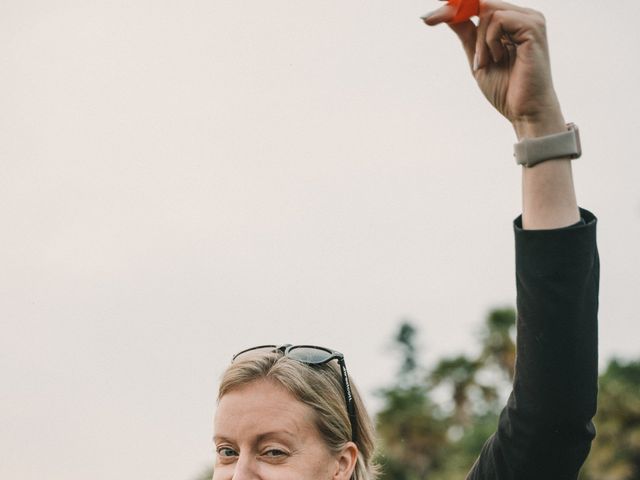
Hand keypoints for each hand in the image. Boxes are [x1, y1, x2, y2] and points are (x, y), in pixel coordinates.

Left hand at [423, 1, 564, 138]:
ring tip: (490, 62)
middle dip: (466, 26)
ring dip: (480, 42)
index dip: (456, 6)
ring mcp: (531, 19)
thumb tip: (444, 13)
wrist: (524, 110)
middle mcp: (524, 16)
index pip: (480, 4)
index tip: (429, 18)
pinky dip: (489, 42)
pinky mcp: (533, 27)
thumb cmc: (506, 89)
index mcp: (513, 22)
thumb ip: (466, 33)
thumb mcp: (478, 57)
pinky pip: (498, 20)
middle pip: (482, 4)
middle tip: (477, 58)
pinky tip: (499, 58)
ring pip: (488, 11)